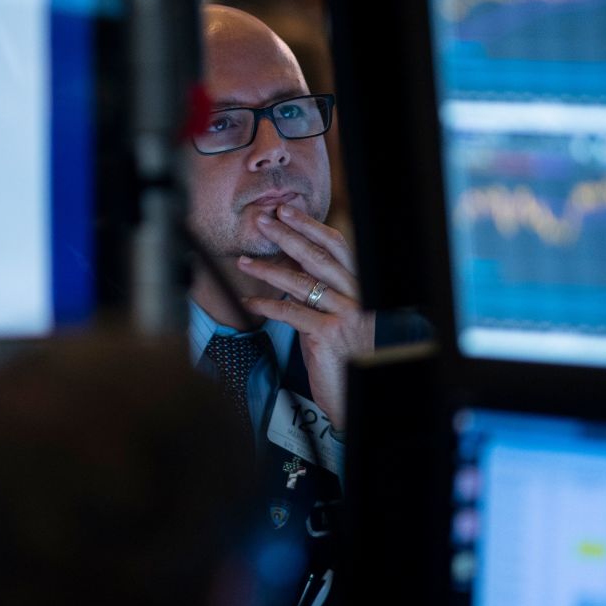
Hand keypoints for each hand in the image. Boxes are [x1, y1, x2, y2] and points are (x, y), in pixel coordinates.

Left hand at [236, 203, 373, 429]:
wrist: (354, 394)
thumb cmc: (343, 356)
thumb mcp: (336, 316)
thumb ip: (321, 292)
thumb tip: (292, 264)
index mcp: (361, 285)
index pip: (337, 246)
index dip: (310, 226)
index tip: (286, 212)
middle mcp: (358, 295)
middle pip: (318, 256)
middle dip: (286, 235)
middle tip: (262, 221)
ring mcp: (346, 314)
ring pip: (301, 282)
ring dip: (267, 269)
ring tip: (244, 262)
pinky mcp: (329, 335)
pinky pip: (291, 313)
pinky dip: (267, 305)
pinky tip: (250, 301)